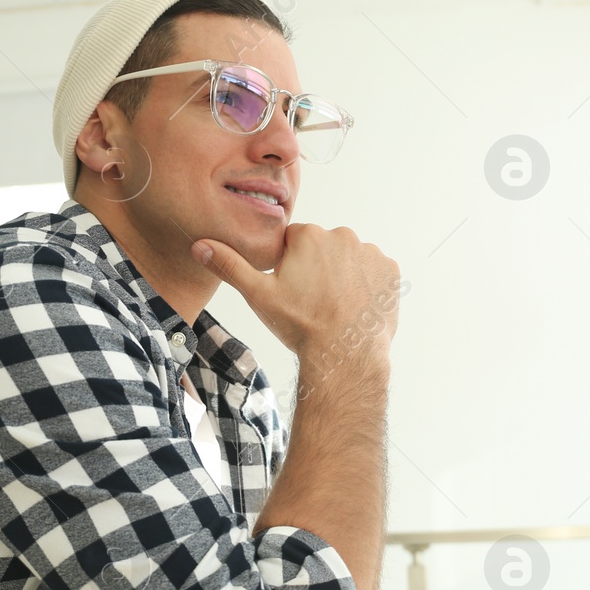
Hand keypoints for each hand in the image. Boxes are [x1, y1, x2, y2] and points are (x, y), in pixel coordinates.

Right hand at [192, 225, 399, 365]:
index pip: (294, 243)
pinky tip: (356, 307)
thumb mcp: (258, 295)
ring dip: (344, 276)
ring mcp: (370, 252)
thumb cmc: (300, 325)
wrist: (344, 354)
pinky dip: (367, 286)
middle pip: (324, 249)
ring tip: (335, 307)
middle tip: (313, 302)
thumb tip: (198, 245)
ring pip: (349, 260)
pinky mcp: (391, 270)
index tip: (293, 290)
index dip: (291, 268)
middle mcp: (342, 235)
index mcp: (308, 235)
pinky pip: (375, 272)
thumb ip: (229, 266)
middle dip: (318, 269)